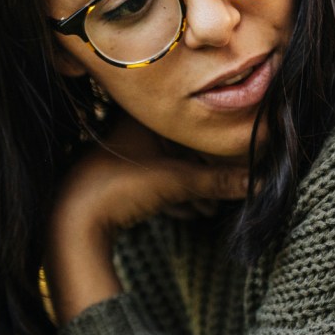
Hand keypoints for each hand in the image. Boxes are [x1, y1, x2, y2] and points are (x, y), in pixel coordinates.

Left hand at [47, 116, 248, 320]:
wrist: (72, 222)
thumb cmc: (120, 188)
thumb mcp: (178, 182)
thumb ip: (221, 181)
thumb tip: (262, 181)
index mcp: (143, 113)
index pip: (192, 123)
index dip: (216, 146)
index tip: (236, 164)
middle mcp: (130, 126)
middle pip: (182, 148)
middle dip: (206, 175)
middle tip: (225, 194)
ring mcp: (121, 151)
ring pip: (169, 166)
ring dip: (191, 189)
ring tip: (209, 209)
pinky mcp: (115, 175)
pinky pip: (153, 180)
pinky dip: (172, 195)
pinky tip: (188, 214)